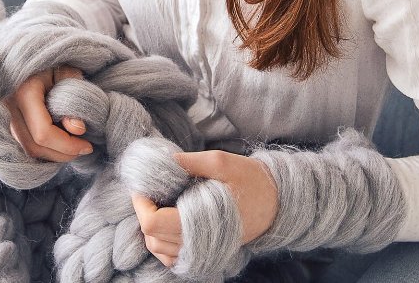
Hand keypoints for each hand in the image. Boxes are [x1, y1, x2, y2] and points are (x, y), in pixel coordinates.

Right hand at [1, 64, 92, 161]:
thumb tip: (78, 129)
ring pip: (25, 150)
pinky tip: (58, 144)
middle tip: (84, 149)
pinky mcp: (1, 123)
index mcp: (22, 93)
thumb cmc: (50, 61)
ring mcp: (0, 117)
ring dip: (52, 155)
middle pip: (33, 147)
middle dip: (61, 154)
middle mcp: (6, 108)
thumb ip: (74, 98)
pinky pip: (21, 146)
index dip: (67, 145)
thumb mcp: (67, 72)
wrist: (25, 55)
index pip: (43, 132)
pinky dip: (42, 150)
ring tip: (73, 146)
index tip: (88, 146)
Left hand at [130, 150, 279, 267]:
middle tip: (151, 188)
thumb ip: (188, 162)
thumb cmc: (252, 181)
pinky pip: (171, 256)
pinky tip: (168, 219)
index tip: (142, 184)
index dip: (141, 203)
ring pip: (158, 249)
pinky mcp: (203, 254)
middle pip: (151, 238)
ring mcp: (201, 253)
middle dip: (144, 211)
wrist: (277, 203)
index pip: (152, 223)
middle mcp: (198, 245)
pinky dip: (162, 241)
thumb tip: (160, 162)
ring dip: (151, 226)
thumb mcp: (221, 162)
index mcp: (200, 224)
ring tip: (160, 201)